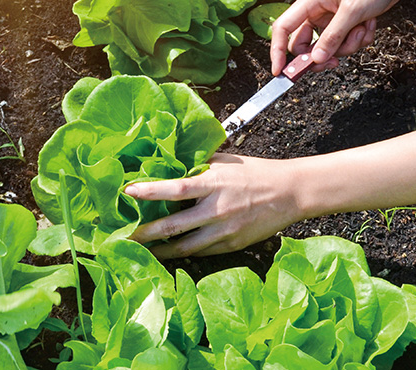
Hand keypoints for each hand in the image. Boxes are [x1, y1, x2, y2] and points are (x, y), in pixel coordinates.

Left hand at [125, 154, 304, 257]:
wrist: (291, 193)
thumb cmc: (255, 173)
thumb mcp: (224, 162)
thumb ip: (197, 166)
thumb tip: (168, 163)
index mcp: (213, 184)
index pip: (175, 189)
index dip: (149, 191)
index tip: (128, 192)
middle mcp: (216, 210)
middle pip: (173, 226)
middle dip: (145, 234)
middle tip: (124, 237)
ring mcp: (224, 231)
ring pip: (183, 247)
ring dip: (160, 250)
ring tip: (142, 250)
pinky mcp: (231, 246)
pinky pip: (200, 253)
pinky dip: (183, 253)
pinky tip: (169, 251)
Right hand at [270, 0, 400, 75]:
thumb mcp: (352, 11)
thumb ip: (332, 37)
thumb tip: (316, 59)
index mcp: (309, 3)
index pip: (283, 29)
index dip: (277, 51)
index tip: (279, 71)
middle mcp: (315, 12)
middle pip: (305, 45)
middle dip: (323, 55)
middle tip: (336, 63)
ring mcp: (329, 20)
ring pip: (328, 48)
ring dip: (348, 45)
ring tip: (363, 28)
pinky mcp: (342, 25)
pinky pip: (343, 44)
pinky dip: (358, 40)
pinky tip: (368, 24)